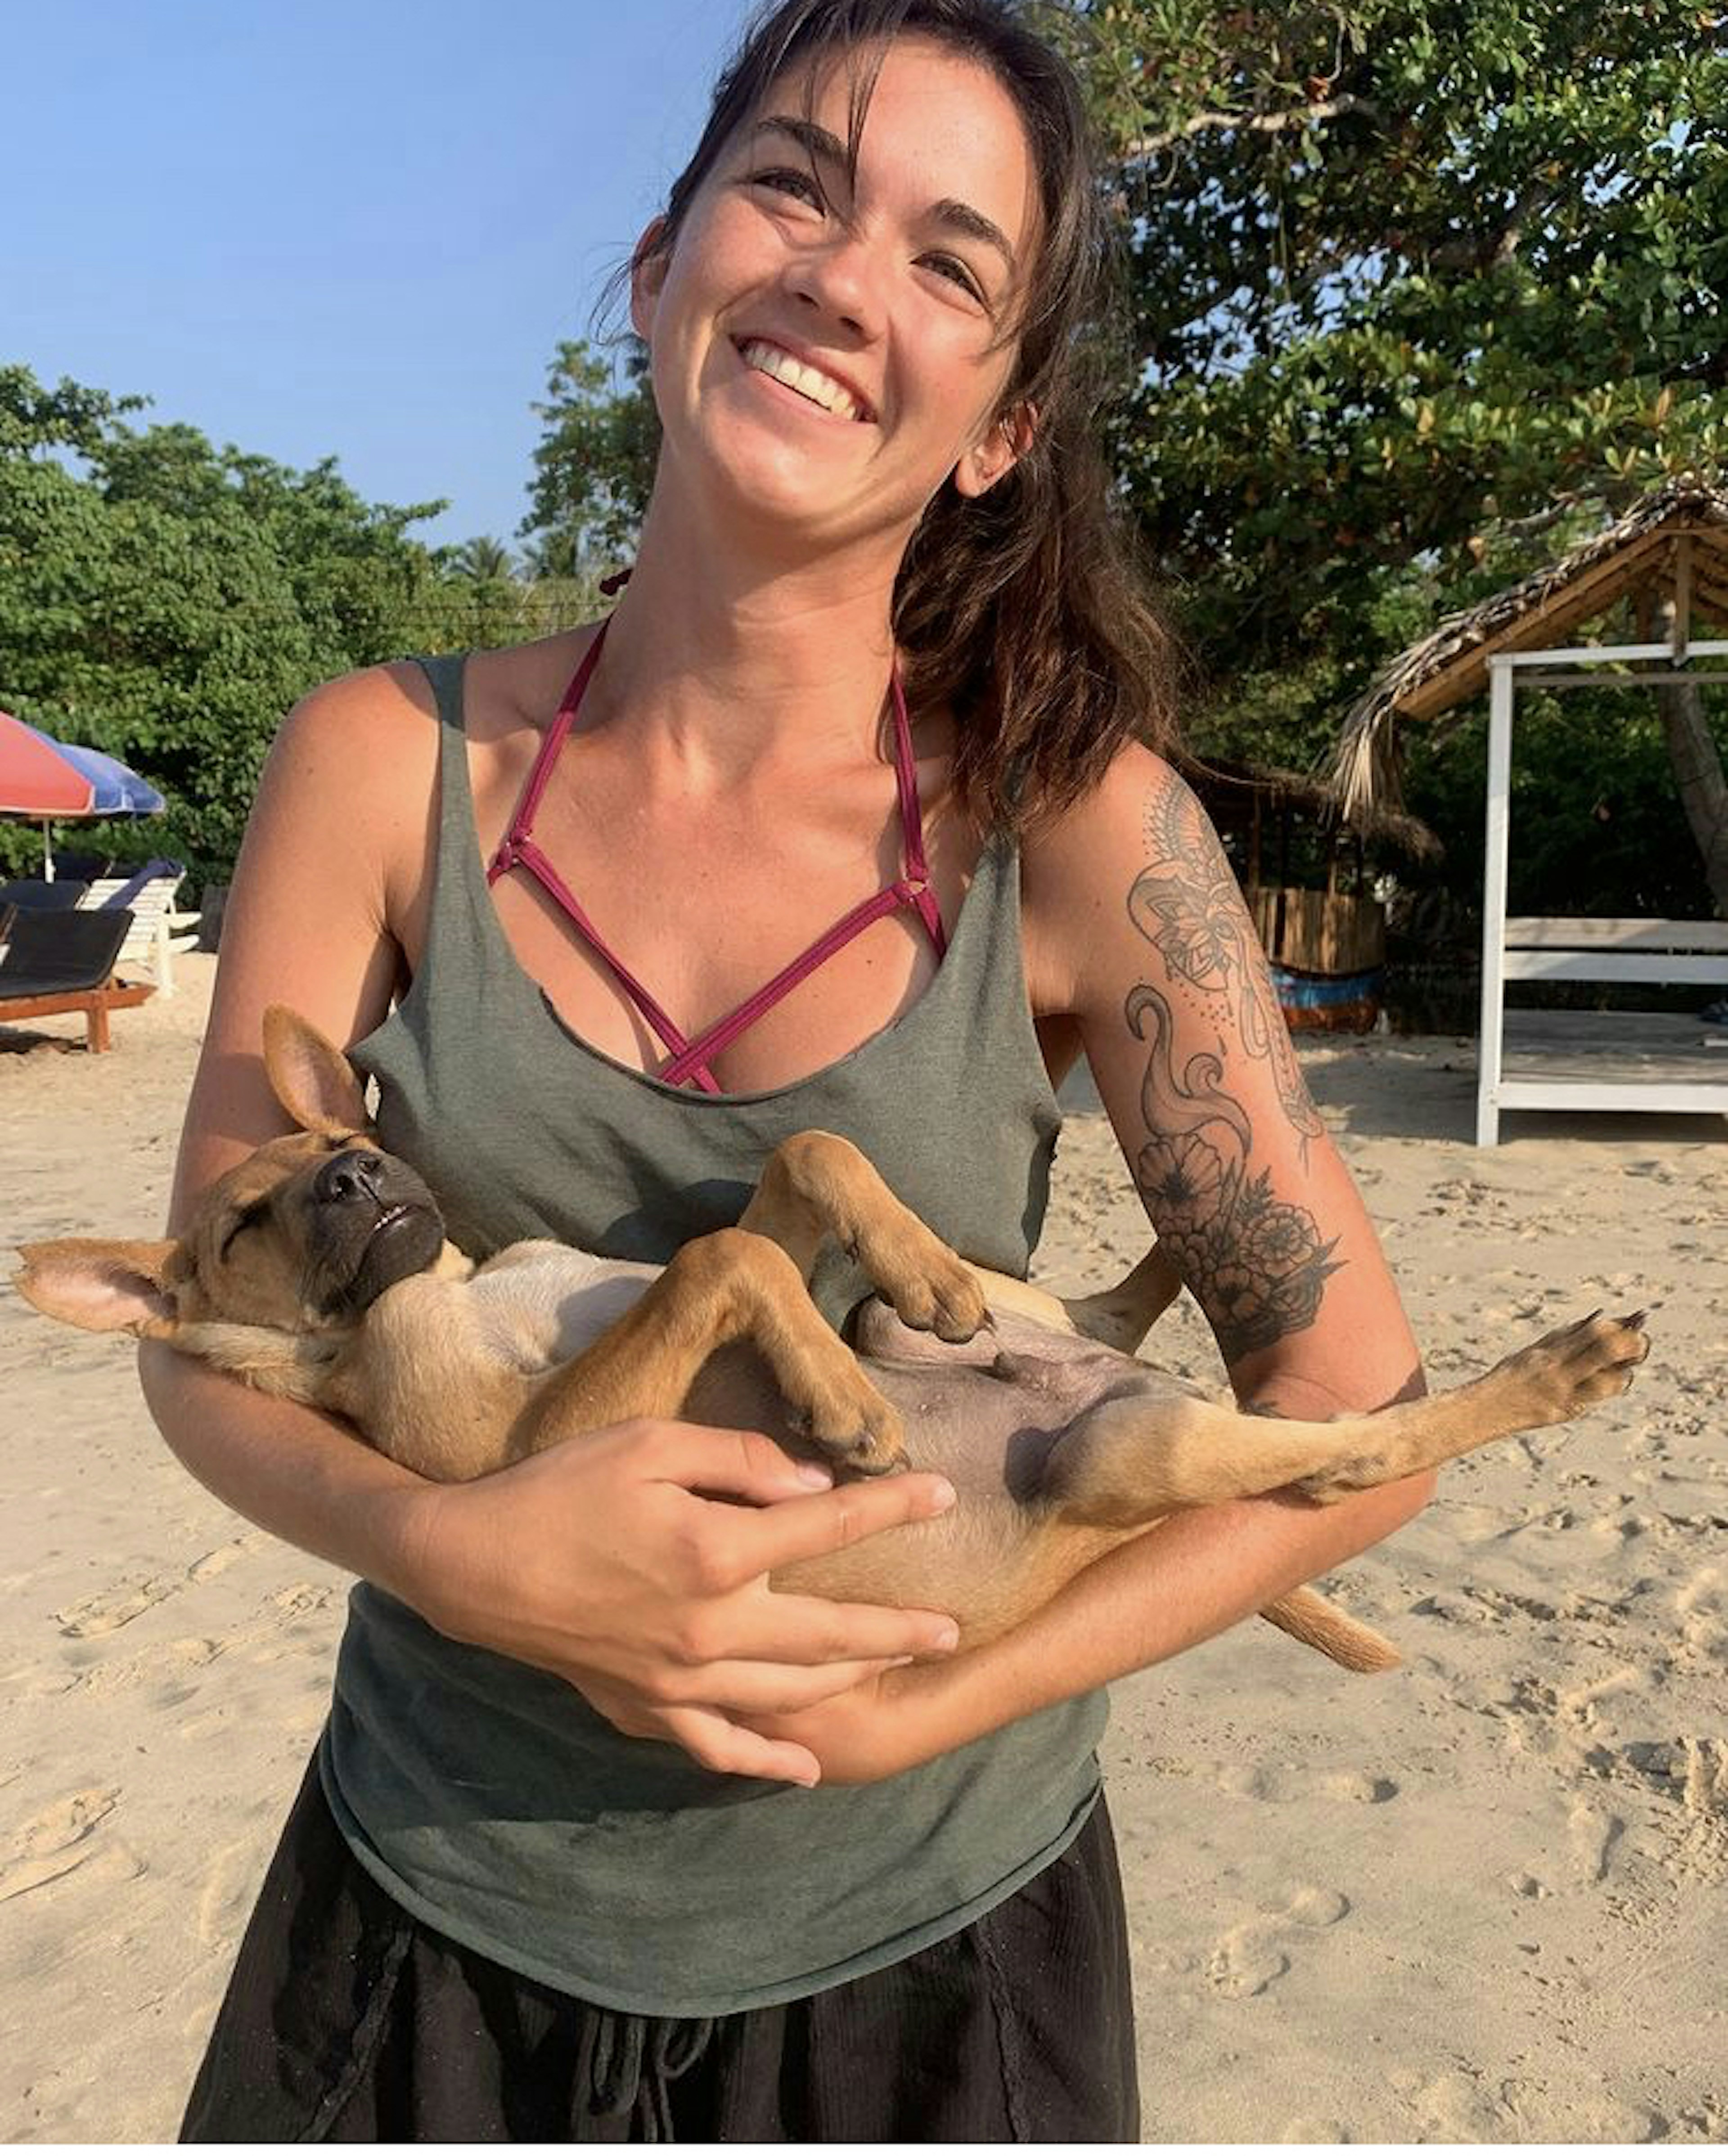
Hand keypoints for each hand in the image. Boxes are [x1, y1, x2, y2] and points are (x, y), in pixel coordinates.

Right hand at [393, 1418, 960, 1785]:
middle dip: (897, 1629)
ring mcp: (678, 1680)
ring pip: (788, 1692)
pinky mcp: (645, 1708)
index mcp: (714, 1551)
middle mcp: (708, 1627)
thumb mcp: (649, 1443)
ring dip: (851, 1682)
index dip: (891, 1507)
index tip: (942, 1493)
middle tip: (952, 1629)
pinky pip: (719, 1747)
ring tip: (897, 1668)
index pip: (827, 1528)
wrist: (472, 1563)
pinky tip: (806, 1769)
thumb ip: (737, 1459)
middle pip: (827, 1632)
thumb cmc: (560, 1489)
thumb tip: (810, 1484)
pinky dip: (767, 1762)